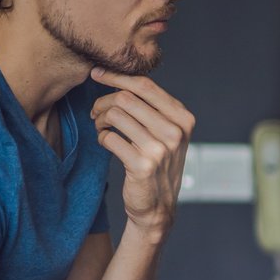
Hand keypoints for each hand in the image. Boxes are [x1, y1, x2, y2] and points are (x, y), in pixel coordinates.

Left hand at [90, 69, 193, 242]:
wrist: (158, 206)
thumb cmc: (157, 163)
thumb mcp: (166, 133)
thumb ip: (152, 107)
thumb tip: (117, 76)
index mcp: (183, 118)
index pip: (145, 85)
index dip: (116, 76)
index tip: (96, 73)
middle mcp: (176, 132)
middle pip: (126, 98)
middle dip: (103, 102)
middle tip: (96, 113)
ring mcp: (161, 149)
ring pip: (115, 115)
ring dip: (100, 119)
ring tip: (100, 127)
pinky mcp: (143, 165)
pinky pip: (109, 138)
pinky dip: (101, 138)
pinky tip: (106, 143)